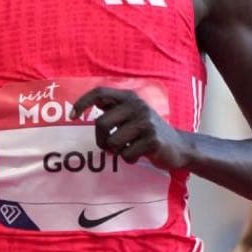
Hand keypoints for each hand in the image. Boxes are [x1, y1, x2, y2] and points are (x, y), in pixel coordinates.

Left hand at [71, 87, 187, 169]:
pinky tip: (140, 154)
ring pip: (112, 142)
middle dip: (100, 139)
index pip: (100, 92)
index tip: (72, 115)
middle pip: (101, 123)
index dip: (83, 102)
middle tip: (107, 146)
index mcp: (130, 97)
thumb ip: (113, 108)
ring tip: (128, 148)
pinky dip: (129, 159)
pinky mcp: (152, 140)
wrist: (179, 146)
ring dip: (116, 151)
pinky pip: (126, 155)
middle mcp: (137, 106)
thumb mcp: (132, 114)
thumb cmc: (148, 131)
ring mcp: (146, 123)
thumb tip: (86, 105)